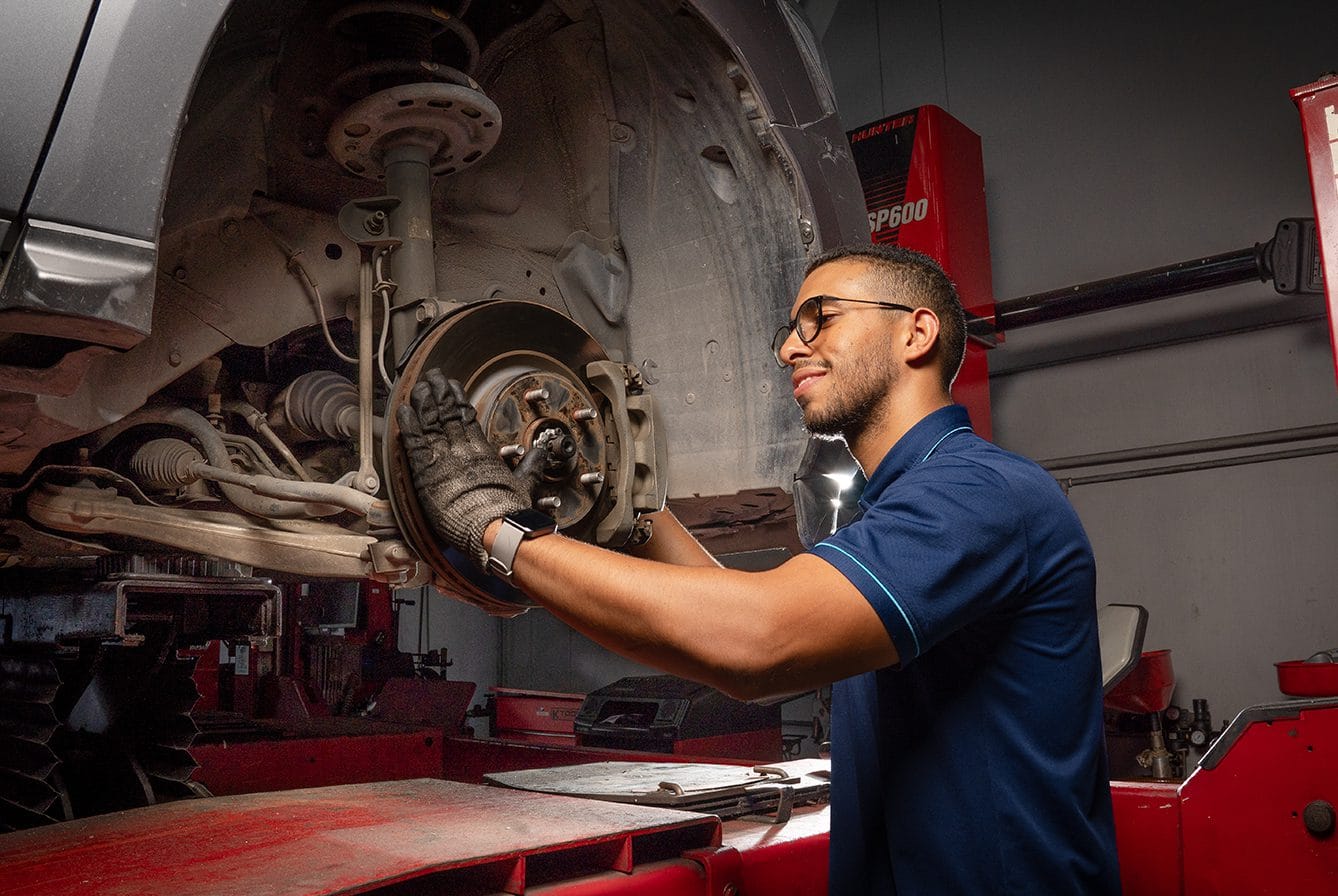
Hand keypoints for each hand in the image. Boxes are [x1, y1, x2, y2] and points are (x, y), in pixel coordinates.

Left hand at [396, 369, 548, 568]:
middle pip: (448, 414)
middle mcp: (462, 451)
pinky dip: (408, 426)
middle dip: (439, 393)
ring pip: (430, 422)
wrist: (493, 528)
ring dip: (423, 403)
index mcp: (482, 452)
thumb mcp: (525, 485)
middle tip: (433, 377)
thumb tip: (541, 453)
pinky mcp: (427, 472)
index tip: (453, 386)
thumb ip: (531, 466)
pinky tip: (403, 411)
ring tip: (418, 386)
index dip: (459, 400)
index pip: (467, 418)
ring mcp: (444, 459)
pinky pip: (414, 443)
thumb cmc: (508, 513)